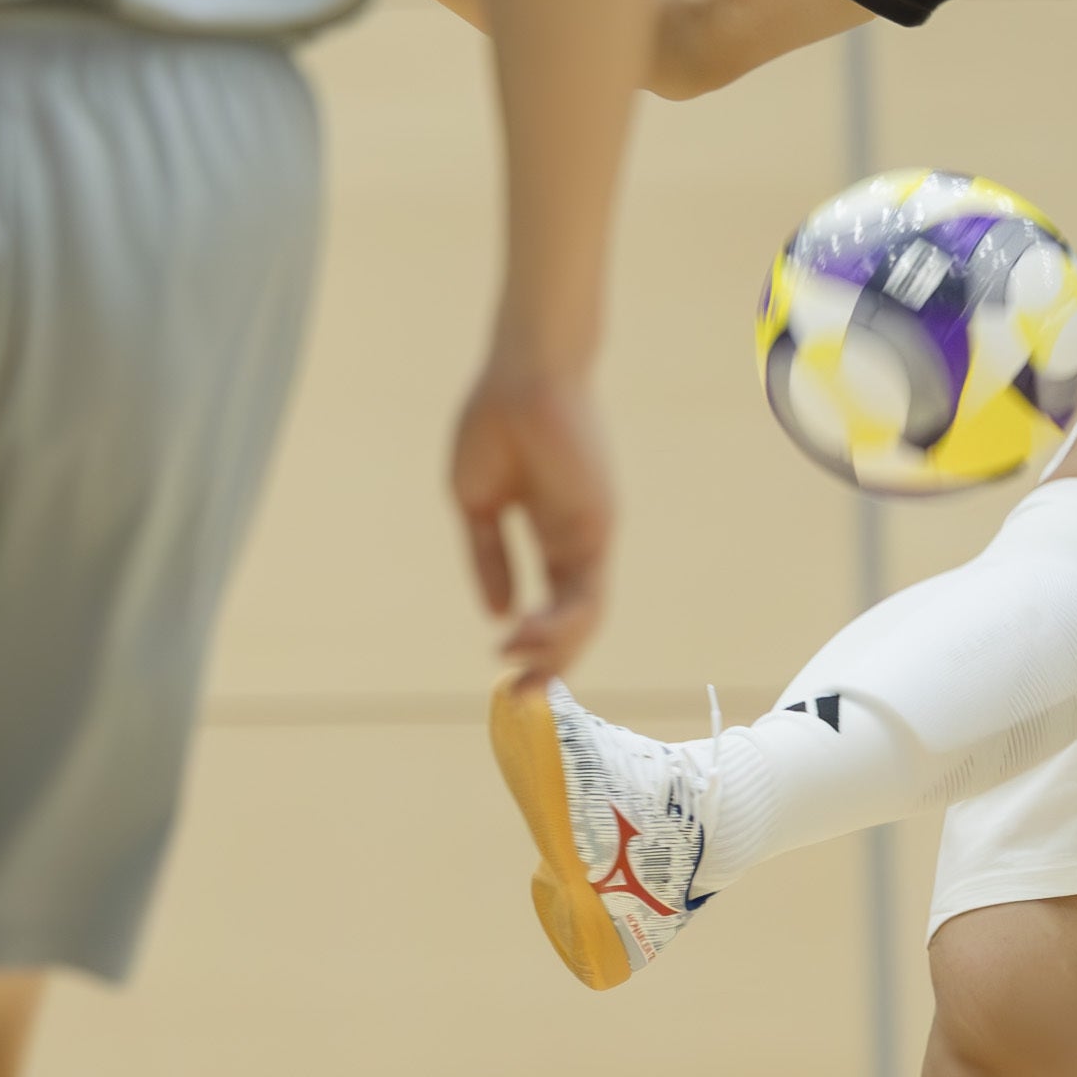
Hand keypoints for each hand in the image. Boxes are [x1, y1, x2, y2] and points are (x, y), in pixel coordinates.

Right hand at [449, 355, 615, 683]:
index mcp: (548, 534)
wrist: (520, 376)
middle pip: (572, 620)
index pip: (548, 603)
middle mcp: (575, 542)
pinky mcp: (597, 527)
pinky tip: (523, 636)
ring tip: (516, 670)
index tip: (503, 676)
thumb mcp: (478, 504)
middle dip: (548, 664)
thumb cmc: (493, 425)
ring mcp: (590, 536)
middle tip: (519, 699)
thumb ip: (489, 558)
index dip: (528, 642)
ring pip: (583, 616)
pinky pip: (586, 590)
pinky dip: (559, 623)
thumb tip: (497, 613)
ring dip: (552, 651)